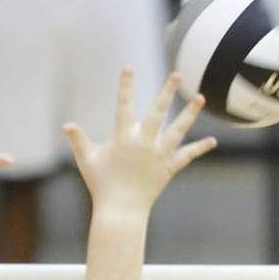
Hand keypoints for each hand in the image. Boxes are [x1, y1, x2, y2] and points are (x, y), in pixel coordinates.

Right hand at [63, 69, 216, 215]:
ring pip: (177, 130)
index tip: (128, 68)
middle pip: (157, 112)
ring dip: (189, 113)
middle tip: (176, 74)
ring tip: (200, 97)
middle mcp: (144, 143)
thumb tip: (66, 125)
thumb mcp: (87, 160)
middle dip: (167, 91)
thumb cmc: (101, 185)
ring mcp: (159, 155)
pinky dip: (199, 149)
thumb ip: (78, 140)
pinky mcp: (169, 169)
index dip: (125, 86)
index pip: (124, 106)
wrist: (120, 211)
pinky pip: (186, 156)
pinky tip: (212, 141)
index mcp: (124, 138)